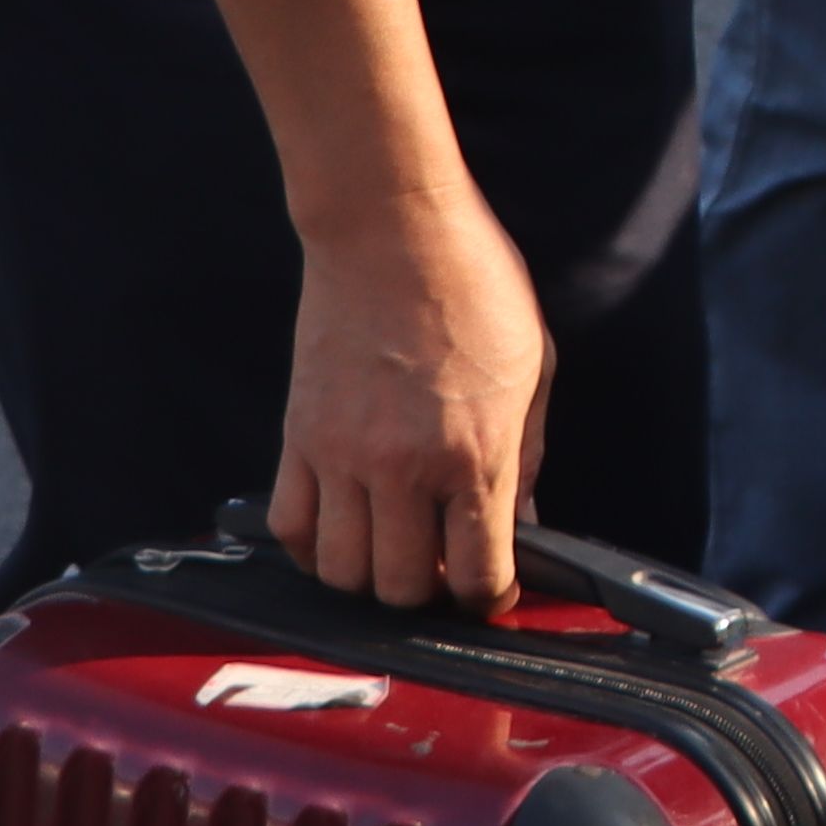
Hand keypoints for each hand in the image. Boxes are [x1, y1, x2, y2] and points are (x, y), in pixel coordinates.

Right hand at [267, 196, 550, 610]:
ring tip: (392, 549)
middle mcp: (404, 467)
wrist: (390, 226)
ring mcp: (342, 456)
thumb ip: (527, 455)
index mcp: (474, 452)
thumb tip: (523, 520)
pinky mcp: (298, 437)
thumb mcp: (534, 366)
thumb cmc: (473, 282)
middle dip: (427, 594)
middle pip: (401, 589)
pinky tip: (342, 528)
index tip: (491, 593)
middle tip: (440, 567)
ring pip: (342, 572)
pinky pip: (291, 527)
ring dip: (369, 577)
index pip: (477, 573)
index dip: (489, 599)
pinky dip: (313, 547)